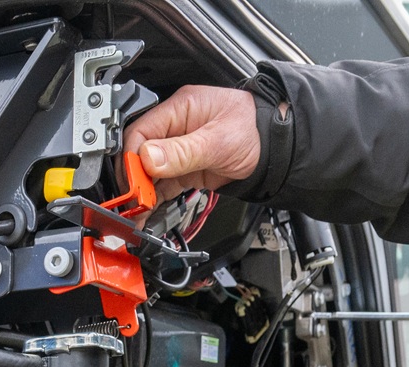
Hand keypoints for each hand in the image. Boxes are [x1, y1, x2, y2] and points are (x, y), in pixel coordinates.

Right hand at [124, 86, 261, 204]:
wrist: (276, 148)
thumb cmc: (255, 131)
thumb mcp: (218, 141)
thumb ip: (182, 152)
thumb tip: (148, 158)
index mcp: (181, 108)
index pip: (141, 131)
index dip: (132, 157)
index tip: (133, 181)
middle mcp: (175, 127)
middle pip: (139, 153)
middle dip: (134, 179)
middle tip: (132, 201)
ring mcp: (178, 149)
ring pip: (148, 172)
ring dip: (141, 193)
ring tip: (136, 214)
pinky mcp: (184, 168)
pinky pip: (161, 184)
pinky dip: (153, 200)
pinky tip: (146, 214)